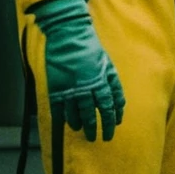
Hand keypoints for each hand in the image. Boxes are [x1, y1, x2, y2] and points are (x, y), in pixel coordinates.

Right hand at [31, 0, 124, 140]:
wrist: (68, 35)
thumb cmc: (90, 49)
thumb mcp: (107, 64)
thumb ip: (113, 84)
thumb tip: (119, 103)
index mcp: (101, 82)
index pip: (108, 108)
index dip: (110, 121)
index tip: (112, 130)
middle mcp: (86, 88)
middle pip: (92, 115)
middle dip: (95, 129)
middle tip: (96, 138)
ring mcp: (69, 89)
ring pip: (75, 115)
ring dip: (79, 125)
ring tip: (81, 129)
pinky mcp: (55, 88)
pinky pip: (58, 110)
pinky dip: (63, 119)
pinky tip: (66, 124)